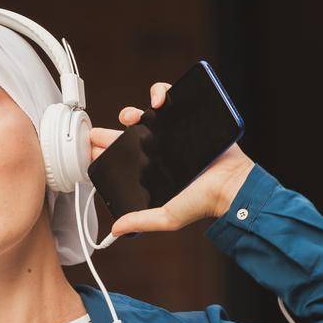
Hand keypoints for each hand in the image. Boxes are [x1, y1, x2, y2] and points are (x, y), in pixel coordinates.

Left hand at [85, 81, 256, 236]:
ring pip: (147, 114)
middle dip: (110, 131)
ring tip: (128, 116)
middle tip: (99, 133)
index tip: (90, 149)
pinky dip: (161, 93)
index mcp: (151, 170)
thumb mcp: (167, 216)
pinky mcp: (190, 118)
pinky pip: (173, 98)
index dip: (104, 150)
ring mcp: (174, 133)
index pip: (122, 157)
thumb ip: (142, 220)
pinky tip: (156, 101)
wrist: (231, 184)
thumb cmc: (202, 202)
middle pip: (129, 134)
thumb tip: (116, 229)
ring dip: (133, 111)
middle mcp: (160, 150)